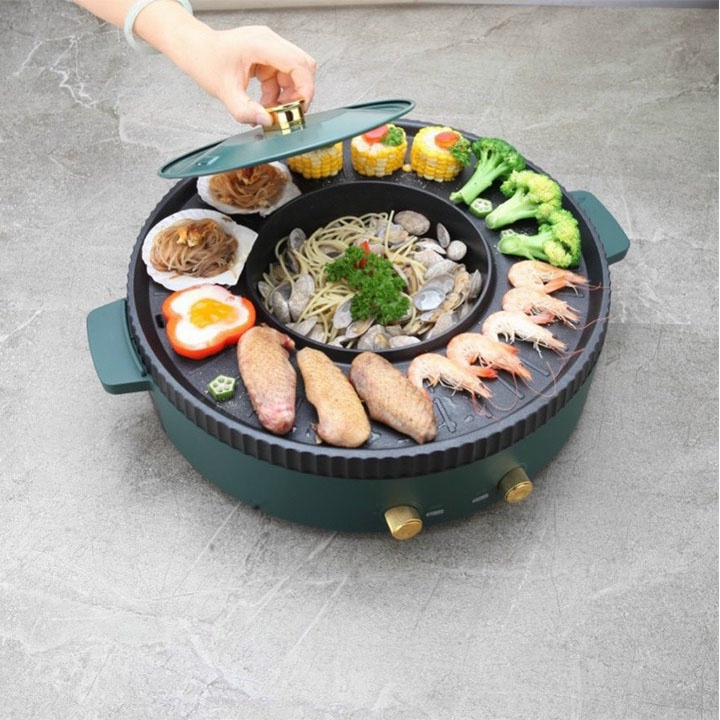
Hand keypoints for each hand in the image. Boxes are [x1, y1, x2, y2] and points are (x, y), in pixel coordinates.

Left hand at [188, 25, 316, 125]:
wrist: (195, 50)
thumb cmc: (206, 61)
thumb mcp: (225, 92)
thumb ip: (246, 111)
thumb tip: (267, 121)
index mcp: (260, 44)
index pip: (298, 63)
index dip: (305, 88)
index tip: (299, 108)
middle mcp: (269, 41)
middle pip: (302, 66)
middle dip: (299, 92)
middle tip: (288, 111)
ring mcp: (269, 47)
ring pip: (294, 73)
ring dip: (288, 95)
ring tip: (272, 110)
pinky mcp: (267, 56)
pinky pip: (282, 76)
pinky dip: (278, 93)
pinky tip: (266, 103)